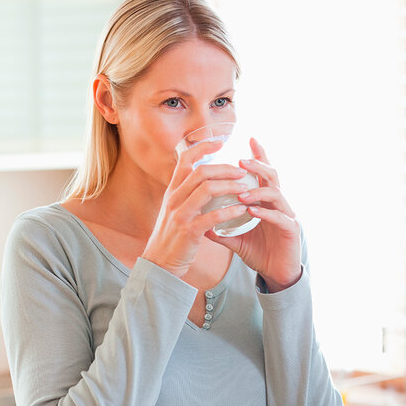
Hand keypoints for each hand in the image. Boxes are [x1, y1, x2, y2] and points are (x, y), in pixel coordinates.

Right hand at [142, 140, 251, 277]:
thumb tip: (201, 179)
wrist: (159, 262)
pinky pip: (212, 216)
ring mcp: (180, 214)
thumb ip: (185, 194)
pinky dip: (230, 211)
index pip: (184, 160)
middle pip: (200, 172)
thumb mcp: (173, 209)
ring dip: (230, 186)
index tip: (219, 142)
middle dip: (224, 168)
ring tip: (246, 188)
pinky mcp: (189, 231)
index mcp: (172, 191)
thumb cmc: (172, 236)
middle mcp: (174, 198)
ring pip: (207, 190)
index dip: (202, 148)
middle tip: (242, 170)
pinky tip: (242, 209)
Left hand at [205, 138, 301, 291]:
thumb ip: (220, 229)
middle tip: (241, 161)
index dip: (258, 155)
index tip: (249, 138)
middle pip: (272, 176)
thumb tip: (199, 222)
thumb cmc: (259, 252)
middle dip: (257, 165)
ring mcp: (287, 215)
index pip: (263, 174)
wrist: (276, 275)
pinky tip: (251, 210)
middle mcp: (279, 204)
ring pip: (276, 194)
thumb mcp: (236, 239)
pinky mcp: (291, 230)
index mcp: (266, 201)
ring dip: (257, 190)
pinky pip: (279, 217)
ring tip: (241, 192)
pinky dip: (265, 212)